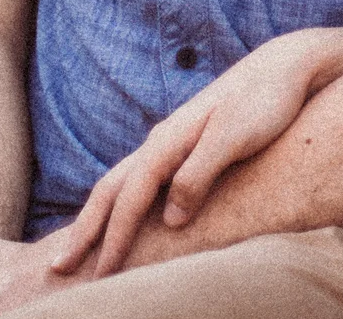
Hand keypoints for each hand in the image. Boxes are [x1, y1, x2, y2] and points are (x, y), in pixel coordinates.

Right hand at [48, 26, 342, 276]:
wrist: (285, 67)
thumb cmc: (266, 102)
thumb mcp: (235, 138)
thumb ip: (199, 174)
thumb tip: (170, 219)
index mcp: (168, 142)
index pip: (130, 198)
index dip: (113, 238)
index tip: (98, 275)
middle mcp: (161, 142)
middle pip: (110, 190)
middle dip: (84, 230)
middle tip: (57, 267)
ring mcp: (170, 143)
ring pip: (121, 184)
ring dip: (97, 218)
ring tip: (78, 248)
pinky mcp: (185, 147)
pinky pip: (140, 182)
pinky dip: (122, 205)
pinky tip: (125, 218)